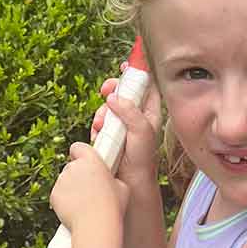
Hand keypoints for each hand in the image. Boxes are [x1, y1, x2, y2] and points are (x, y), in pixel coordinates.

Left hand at [50, 141, 129, 233]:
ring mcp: (61, 181)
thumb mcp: (122, 188)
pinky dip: (64, 201)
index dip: (79, 154)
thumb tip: (111, 182)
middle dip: (77, 176)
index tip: (83, 161)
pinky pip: (58, 195)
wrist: (95, 225)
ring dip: (71, 189)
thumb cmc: (112, 207)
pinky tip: (75, 210)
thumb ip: (112, 178)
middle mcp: (73, 167)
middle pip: (72, 167)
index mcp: (91, 160)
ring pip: (64, 182)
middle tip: (89, 190)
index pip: (78, 147)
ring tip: (84, 204)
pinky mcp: (54, 195)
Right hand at [90, 67, 161, 189]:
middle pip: (122, 93)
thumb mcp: (141, 130)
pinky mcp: (109, 135)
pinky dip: (97, 127)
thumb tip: (113, 97)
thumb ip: (130, 111)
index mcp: (149, 112)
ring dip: (102, 114)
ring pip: (107, 108)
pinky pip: (99, 124)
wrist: (130, 182)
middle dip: (111, 90)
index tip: (126, 65)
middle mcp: (135, 116)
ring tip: (102, 126)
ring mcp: (121, 125)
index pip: (146, 86)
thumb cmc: (142, 158)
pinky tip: (99, 135)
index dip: (137, 73)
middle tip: (105, 90)